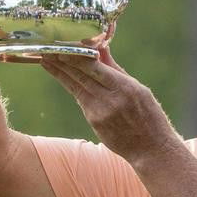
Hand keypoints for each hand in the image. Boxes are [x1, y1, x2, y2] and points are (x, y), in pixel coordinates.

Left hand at [40, 48, 179, 161]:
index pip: (95, 68)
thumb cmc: (149, 116)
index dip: (76, 58)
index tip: (63, 47)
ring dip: (60, 73)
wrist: (151, 149)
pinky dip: (71, 86)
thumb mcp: (139, 89)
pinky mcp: (94, 122)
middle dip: (62, 62)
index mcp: (125, 88)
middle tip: (46, 50)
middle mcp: (110, 101)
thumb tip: (101, 48)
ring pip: (76, 88)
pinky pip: (81, 100)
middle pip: (81, 77)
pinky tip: (62, 76)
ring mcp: (100, 113)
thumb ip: (116, 70)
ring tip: (46, 61)